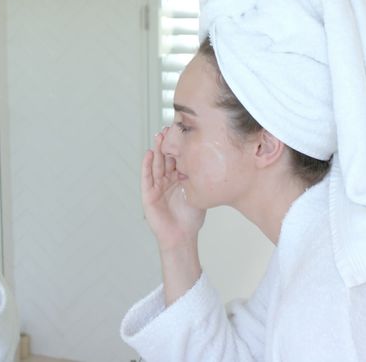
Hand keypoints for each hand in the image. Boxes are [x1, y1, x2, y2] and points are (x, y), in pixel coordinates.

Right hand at [141, 128, 204, 250]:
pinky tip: (148, 154)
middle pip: (165, 158)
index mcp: (178, 179)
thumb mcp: (199, 193)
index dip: (178, 146)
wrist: (182, 236)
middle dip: (166, 144)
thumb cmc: (191, 218)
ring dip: (156, 150)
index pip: (176, 159)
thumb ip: (202, 179)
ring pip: (155, 164)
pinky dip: (147, 165)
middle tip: (168, 129)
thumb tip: (218, 162)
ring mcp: (156, 187)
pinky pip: (147, 178)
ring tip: (158, 136)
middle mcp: (166, 180)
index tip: (181, 132)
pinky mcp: (148, 195)